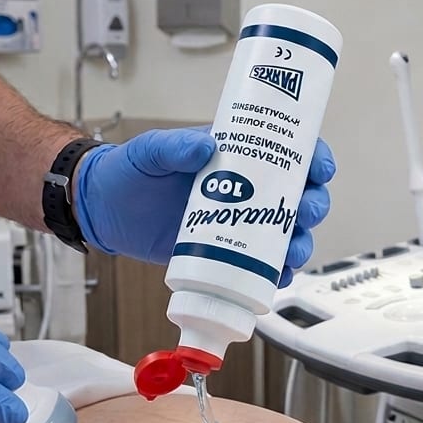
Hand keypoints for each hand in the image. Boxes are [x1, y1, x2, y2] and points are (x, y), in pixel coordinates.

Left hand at [73, 127, 336, 284]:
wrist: (102, 209)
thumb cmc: (129, 170)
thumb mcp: (151, 150)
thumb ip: (174, 146)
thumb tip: (204, 146)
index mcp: (237, 154)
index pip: (288, 152)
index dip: (314, 159)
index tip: (320, 169)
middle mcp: (246, 187)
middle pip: (298, 196)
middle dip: (312, 206)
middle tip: (303, 213)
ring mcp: (238, 222)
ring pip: (286, 233)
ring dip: (300, 244)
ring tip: (291, 254)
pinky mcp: (224, 252)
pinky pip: (260, 264)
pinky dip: (275, 273)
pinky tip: (278, 277)